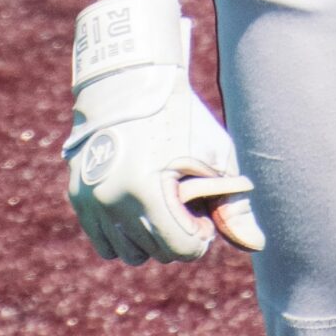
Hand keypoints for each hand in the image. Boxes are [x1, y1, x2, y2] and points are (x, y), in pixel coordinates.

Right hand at [63, 0, 264, 262]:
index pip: (181, 248)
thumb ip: (234, 205)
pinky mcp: (77, 197)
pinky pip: (105, 242)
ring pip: (129, 255)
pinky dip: (126, 235)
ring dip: (151, 240)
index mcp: (147, 190)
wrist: (130, 80)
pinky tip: (143, 209)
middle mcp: (112, 200)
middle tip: (186, 203)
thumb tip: (257, 245)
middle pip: (157, 252)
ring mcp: (90, 200)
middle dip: (178, 234)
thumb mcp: (215, 156)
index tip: (204, 210)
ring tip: (164, 206)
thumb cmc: (181, 117)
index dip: (201, 234)